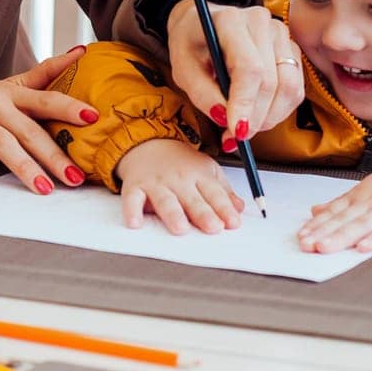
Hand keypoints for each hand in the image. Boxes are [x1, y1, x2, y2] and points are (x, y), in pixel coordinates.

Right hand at [0, 46, 99, 196]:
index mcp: (11, 93)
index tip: (93, 117)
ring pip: (0, 143)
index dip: (69, 106)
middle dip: (54, 154)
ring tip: (42, 187)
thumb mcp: (8, 85)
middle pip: (28, 129)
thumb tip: (80, 53)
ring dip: (22, 166)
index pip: (45, 98)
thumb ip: (44, 74)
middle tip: (75, 176)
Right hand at [114, 138, 243, 234]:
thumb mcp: (206, 170)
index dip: (225, 208)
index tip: (233, 223)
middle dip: (203, 213)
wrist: (146, 142)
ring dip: (173, 214)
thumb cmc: (179, 161)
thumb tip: (239, 209)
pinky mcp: (135, 186)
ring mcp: (156, 182)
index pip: (215, 193)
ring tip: (180, 228)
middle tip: (213, 227)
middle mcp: (178, 179)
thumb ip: (223, 191)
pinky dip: (132, 211)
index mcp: (199, 174)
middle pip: (193, 198)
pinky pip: (132, 199)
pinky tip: (135, 223)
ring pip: (165, 200)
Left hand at [167, 1, 302, 145]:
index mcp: (230, 20)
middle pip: (271, 81)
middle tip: (234, 137)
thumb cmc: (191, 44)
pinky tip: (257, 114)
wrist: (202, 23)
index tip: (236, 130)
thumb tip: (224, 118)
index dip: (245, 103)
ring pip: (289, 88)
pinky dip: (278, 110)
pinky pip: (295, 89)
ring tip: (244, 126)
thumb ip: (202, 93)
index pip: (249, 67)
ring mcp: (280, 34)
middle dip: (255, 117)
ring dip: (269, 117)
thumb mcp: (182, 68)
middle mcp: (261, 23)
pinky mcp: (291, 49)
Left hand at [297, 154, 371, 252]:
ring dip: (341, 236)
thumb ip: (343, 202)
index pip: (335, 211)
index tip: (300, 236)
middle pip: (344, 219)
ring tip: (323, 248)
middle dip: (322, 232)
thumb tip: (315, 210)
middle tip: (304, 245)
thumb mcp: (370, 188)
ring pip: (362, 224)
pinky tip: (363, 247)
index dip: (317, 224)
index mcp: (362, 195)